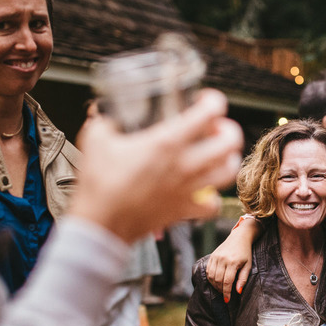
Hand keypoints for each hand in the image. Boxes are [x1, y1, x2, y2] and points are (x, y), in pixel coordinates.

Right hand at [71, 89, 243, 243]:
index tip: (205, 101)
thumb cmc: (98, 184)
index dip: (213, 102)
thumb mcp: (96, 139)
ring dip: (228, 160)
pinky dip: (212, 198)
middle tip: (216, 129)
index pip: (208, 113)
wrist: (100, 225)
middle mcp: (184, 165)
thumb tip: (104, 112)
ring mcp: (187, 189)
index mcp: (166, 142)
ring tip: (218, 156)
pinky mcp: (184, 210)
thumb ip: (104, 120)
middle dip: (228, 130)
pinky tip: (203, 191)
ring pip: (228, 172)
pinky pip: (212, 206)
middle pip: (229, 143)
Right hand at [207, 218, 258, 302]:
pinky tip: (215, 282)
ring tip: (220, 289)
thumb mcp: (248, 266)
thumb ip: (243, 279)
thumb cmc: (245, 253)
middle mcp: (222, 259)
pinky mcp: (212, 256)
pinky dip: (210, 278)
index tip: (227, 300)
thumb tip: (238, 292)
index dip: (226, 293)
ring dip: (215, 285)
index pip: (227, 282)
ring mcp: (216, 257)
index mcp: (233, 262)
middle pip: (218, 280)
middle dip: (220, 290)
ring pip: (211, 276)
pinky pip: (208, 270)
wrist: (239, 238)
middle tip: (225, 295)